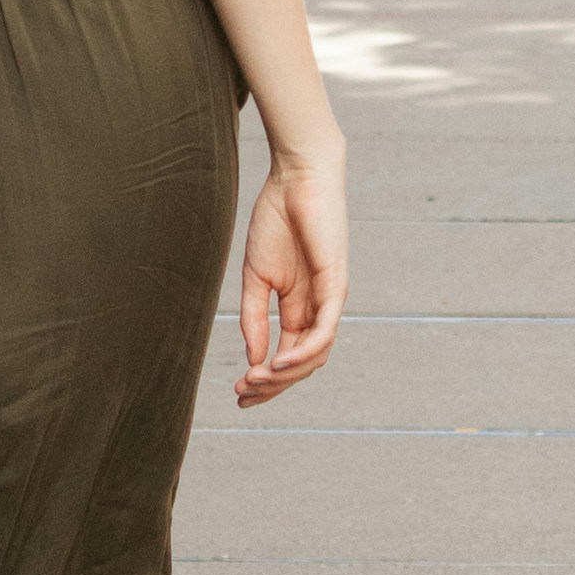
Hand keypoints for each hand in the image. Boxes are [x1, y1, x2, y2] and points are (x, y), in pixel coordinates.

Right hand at [232, 132, 345, 405]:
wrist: (295, 179)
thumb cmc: (277, 221)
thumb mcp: (256, 277)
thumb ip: (254, 317)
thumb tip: (253, 359)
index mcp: (300, 307)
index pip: (288, 356)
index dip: (265, 380)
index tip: (238, 394)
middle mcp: (319, 309)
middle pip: (302, 364)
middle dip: (272, 385)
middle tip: (243, 396)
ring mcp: (330, 299)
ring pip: (315, 354)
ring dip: (285, 374)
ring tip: (255, 381)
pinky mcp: (336, 285)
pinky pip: (325, 329)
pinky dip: (304, 352)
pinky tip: (278, 363)